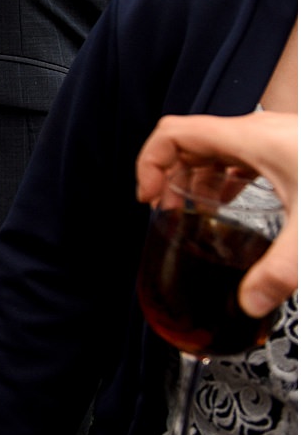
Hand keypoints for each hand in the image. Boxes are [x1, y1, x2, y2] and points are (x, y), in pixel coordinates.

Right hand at [137, 108, 297, 315]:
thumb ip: (279, 271)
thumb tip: (250, 303)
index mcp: (251, 138)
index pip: (173, 133)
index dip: (148, 162)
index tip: (148, 195)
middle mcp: (260, 131)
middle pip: (191, 141)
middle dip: (169, 175)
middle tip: (165, 208)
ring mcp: (277, 139)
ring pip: (217, 147)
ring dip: (197, 175)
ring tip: (194, 208)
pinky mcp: (292, 150)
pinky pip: (242, 155)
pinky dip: (226, 177)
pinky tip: (235, 204)